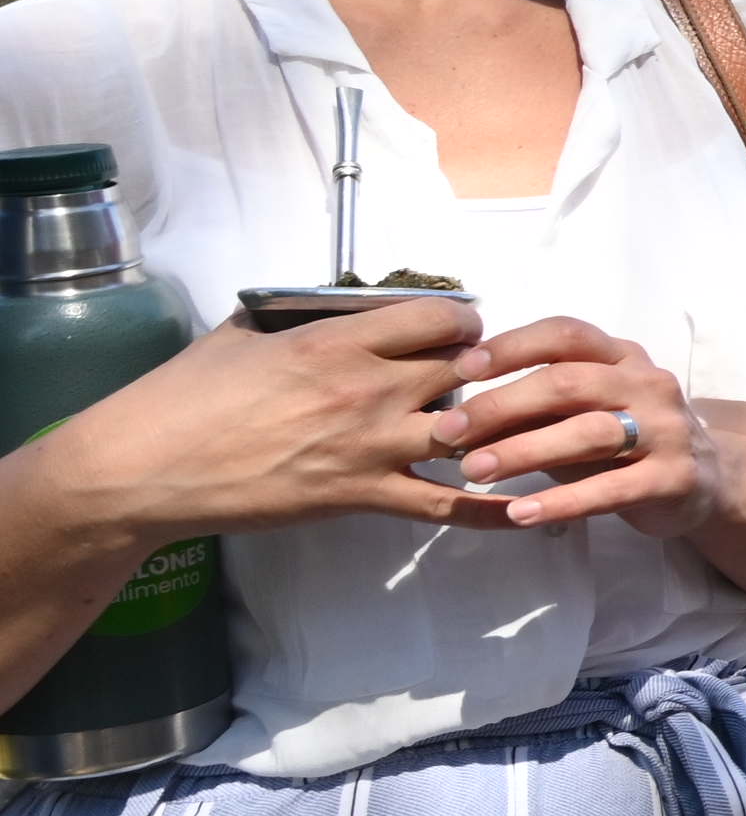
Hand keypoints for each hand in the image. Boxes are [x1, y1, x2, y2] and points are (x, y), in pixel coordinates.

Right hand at [11, 300, 479, 539]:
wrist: (146, 467)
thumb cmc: (185, 395)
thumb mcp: (242, 333)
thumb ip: (296, 317)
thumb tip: (327, 303)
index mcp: (338, 340)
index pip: (441, 318)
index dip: (464, 325)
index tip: (461, 335)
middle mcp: (367, 387)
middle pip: (466, 369)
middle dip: (482, 374)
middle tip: (481, 385)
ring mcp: (370, 444)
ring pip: (471, 429)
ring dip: (488, 431)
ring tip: (501, 432)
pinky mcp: (362, 495)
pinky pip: (449, 504)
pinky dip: (492, 509)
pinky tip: (528, 511)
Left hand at [443, 314, 726, 539]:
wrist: (706, 481)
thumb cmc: (624, 438)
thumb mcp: (580, 412)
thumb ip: (534, 406)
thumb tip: (454, 415)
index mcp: (622, 356)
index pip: (565, 334)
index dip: (513, 347)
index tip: (462, 369)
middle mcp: (649, 383)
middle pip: (569, 383)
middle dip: (501, 405)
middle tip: (447, 432)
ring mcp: (667, 430)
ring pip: (590, 433)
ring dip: (524, 451)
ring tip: (474, 472)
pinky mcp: (675, 478)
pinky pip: (613, 488)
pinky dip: (562, 501)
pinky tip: (520, 513)